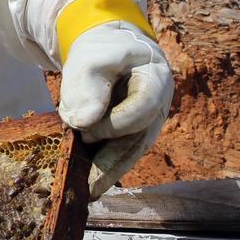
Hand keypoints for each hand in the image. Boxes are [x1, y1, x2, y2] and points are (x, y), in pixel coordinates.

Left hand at [58, 21, 172, 198]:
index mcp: (156, 81)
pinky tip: (89, 183)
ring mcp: (146, 122)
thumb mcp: (91, 58)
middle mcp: (157, 107)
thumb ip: (87, 87)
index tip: (85, 129)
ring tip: (88, 192)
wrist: (107, 47)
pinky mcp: (131, 132)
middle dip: (112, 164)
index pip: (141, 110)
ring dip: (109, 172)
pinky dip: (105, 166)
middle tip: (89, 188)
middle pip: (137, 139)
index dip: (115, 123)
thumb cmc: (101, 50)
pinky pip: (120, 151)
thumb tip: (83, 122)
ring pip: (129, 151)